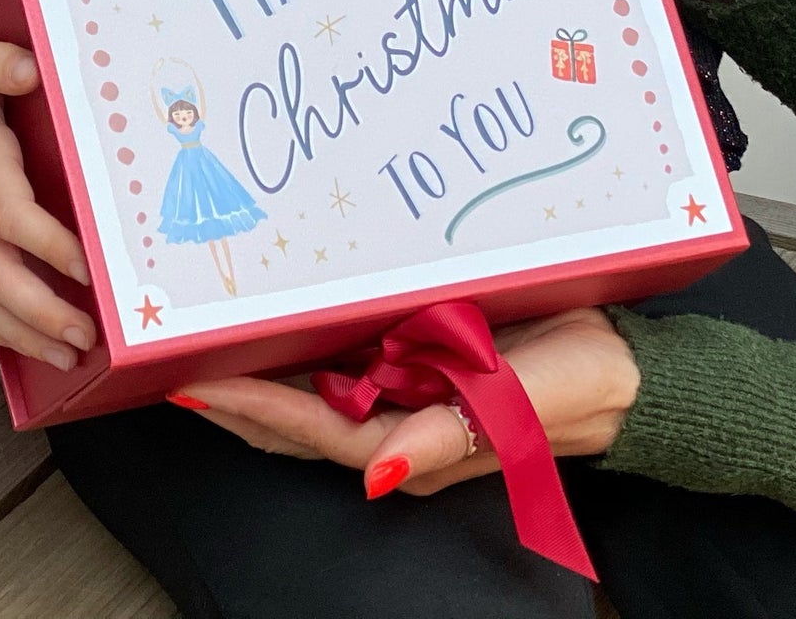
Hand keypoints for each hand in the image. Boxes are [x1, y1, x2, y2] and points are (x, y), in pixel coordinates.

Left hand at [174, 306, 637, 496]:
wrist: (624, 372)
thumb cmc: (580, 386)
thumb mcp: (524, 407)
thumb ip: (454, 435)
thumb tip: (379, 472)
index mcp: (418, 445)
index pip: (316, 431)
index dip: (256, 409)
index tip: (200, 385)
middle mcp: (401, 429)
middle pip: (298, 422)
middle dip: (235, 397)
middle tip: (171, 361)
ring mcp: (408, 400)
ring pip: (314, 395)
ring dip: (260, 375)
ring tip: (203, 343)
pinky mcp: (420, 368)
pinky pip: (348, 364)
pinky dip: (304, 350)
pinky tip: (278, 323)